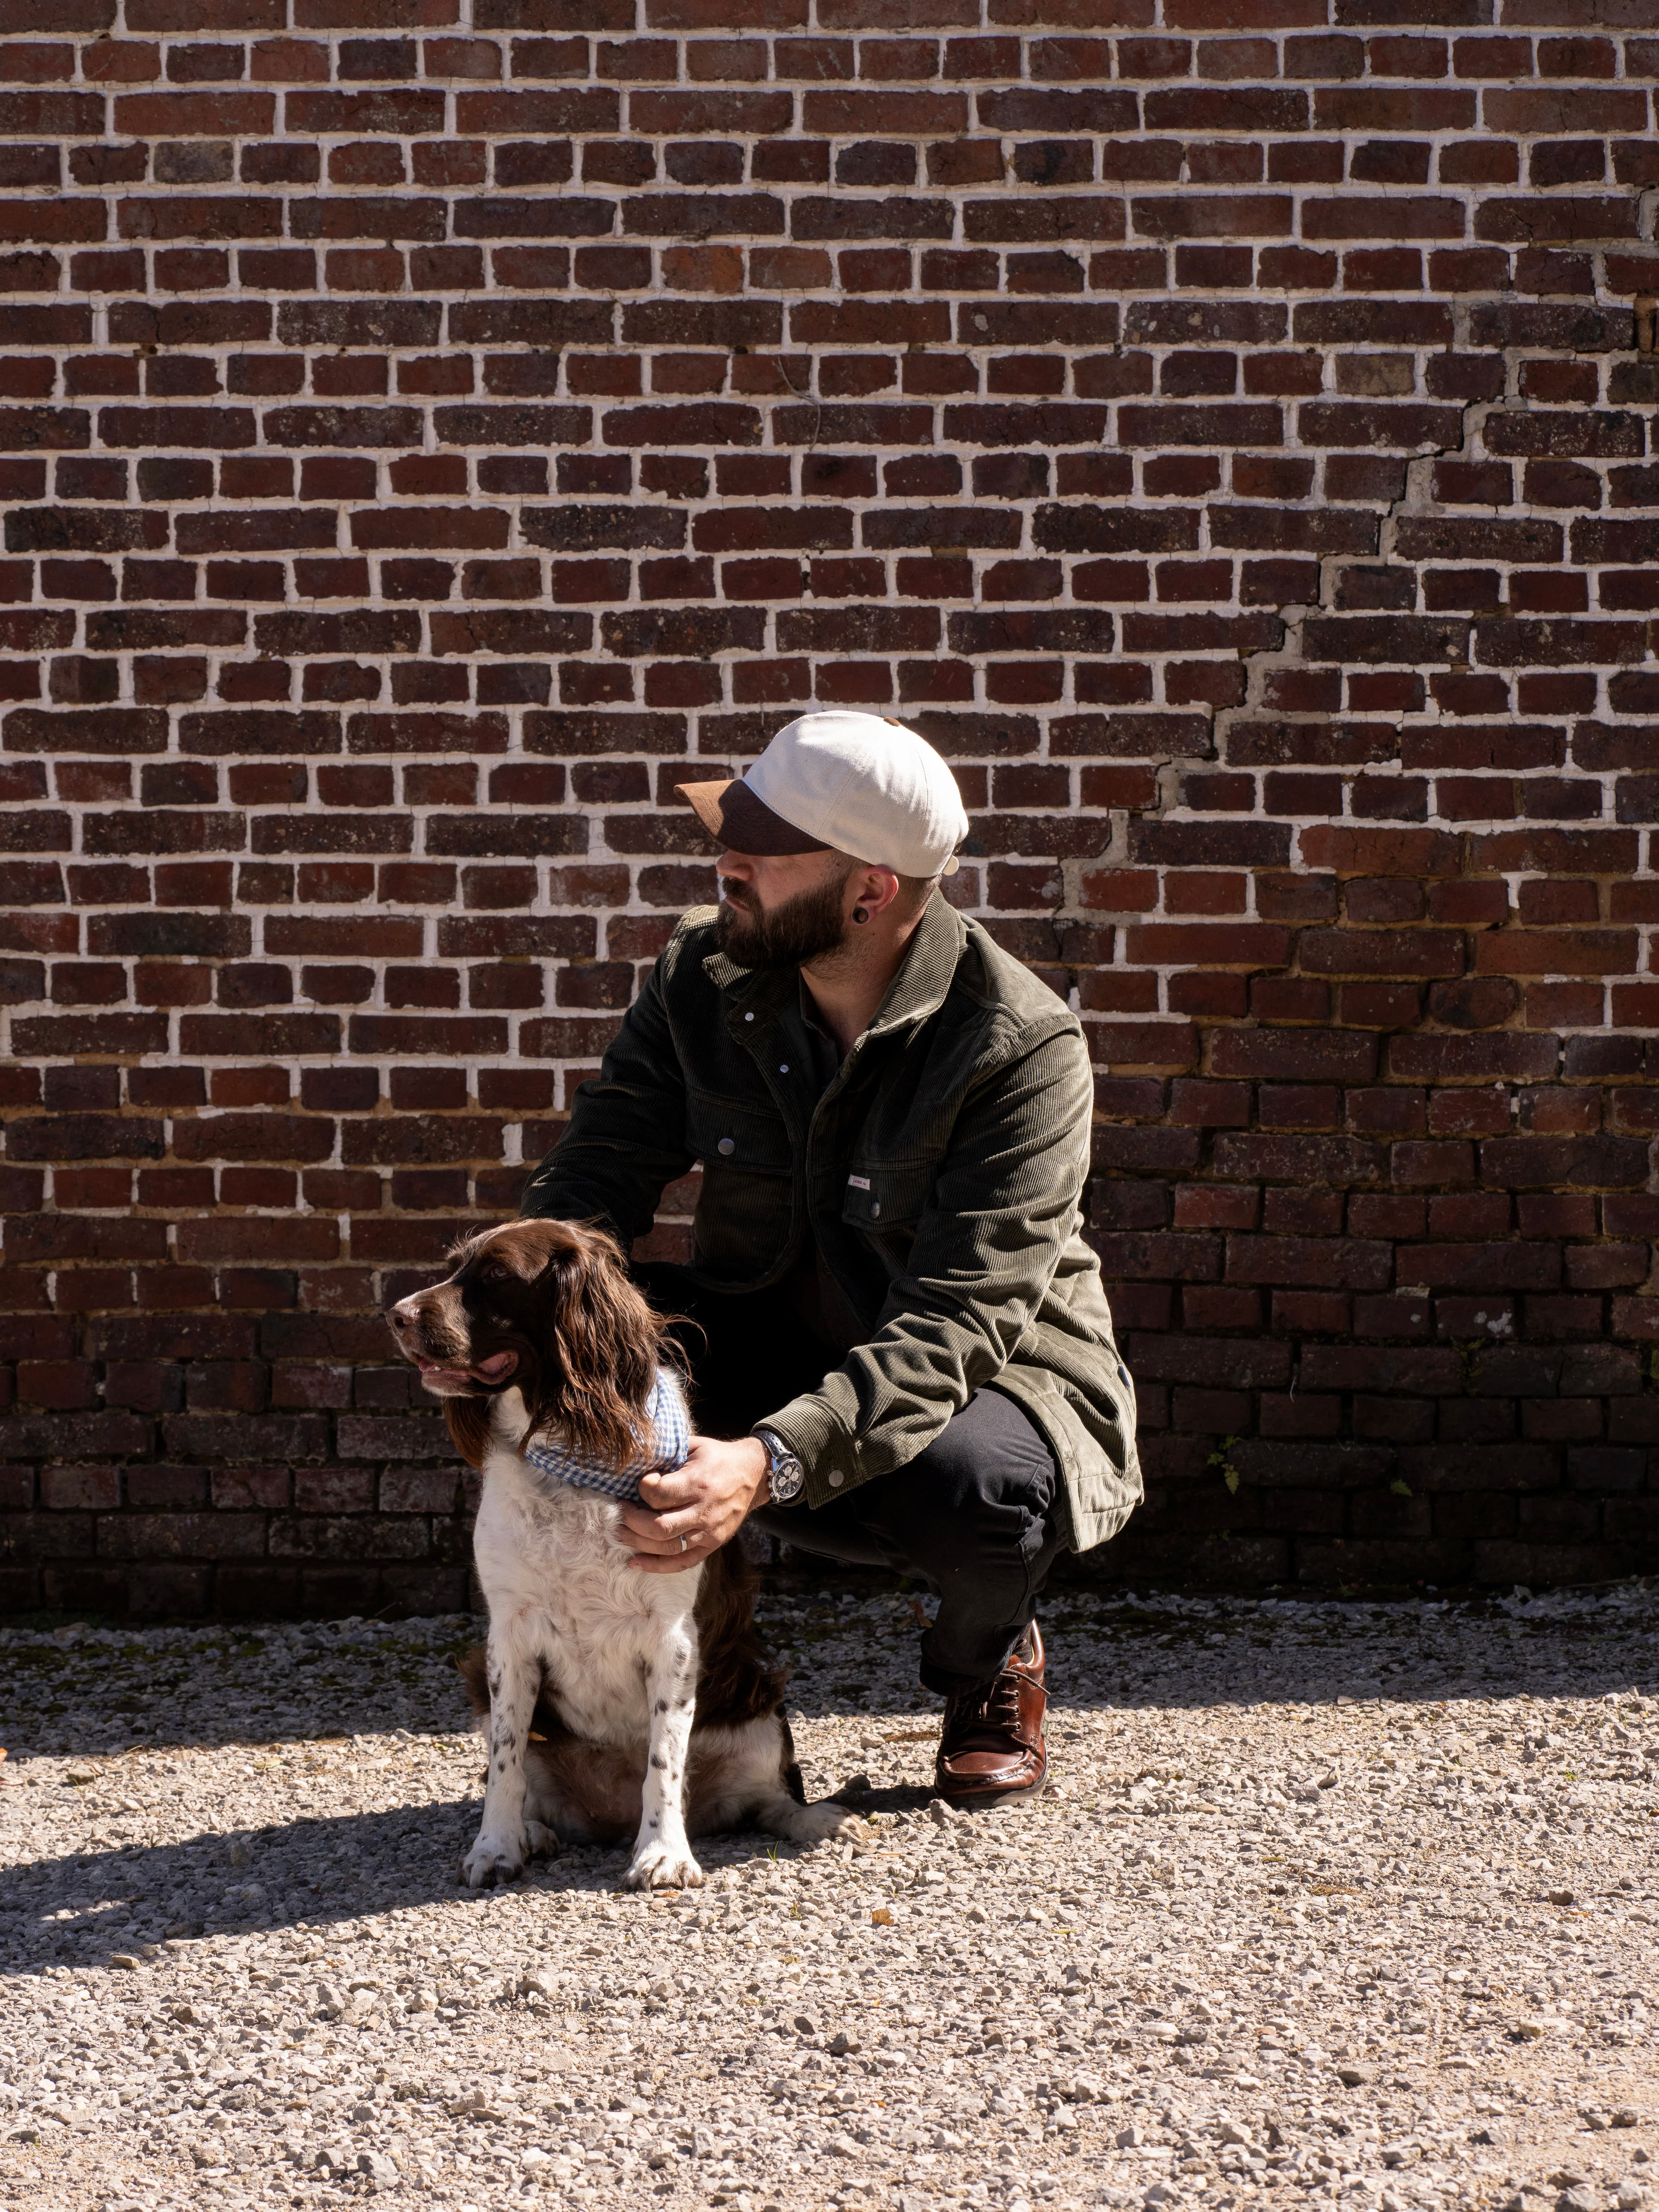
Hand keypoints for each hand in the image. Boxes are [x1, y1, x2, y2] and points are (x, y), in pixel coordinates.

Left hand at [618, 1435, 770, 1573]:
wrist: (754, 1474)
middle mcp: (704, 1511)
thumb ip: (666, 1455)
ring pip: (666, 1547)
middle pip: (658, 1527)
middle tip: (621, 1510)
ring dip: (637, 1543)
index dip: (641, 1488)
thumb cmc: (718, 1457)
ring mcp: (709, 1532)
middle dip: (632, 1520)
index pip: (658, 1494)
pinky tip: (635, 1563)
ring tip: (620, 1533)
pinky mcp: (712, 1545)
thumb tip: (634, 1465)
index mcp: (698, 1483)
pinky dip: (656, 1566)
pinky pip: (682, 1562)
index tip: (640, 1483)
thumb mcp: (694, 1446)